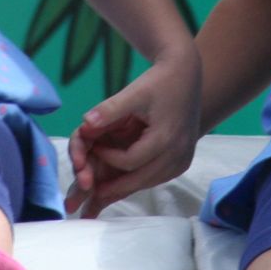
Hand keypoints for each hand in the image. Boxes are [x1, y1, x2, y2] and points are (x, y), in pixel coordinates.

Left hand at [65, 50, 199, 217]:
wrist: (185, 75)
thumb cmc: (158, 82)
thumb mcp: (133, 92)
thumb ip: (109, 109)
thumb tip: (84, 123)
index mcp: (166, 137)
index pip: (131, 161)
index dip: (109, 158)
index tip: (94, 150)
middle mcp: (178, 153)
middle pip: (141, 179)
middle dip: (114, 188)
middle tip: (91, 194)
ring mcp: (183, 160)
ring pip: (150, 181)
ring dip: (127, 187)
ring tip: (102, 194)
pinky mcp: (183, 161)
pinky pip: (158, 176)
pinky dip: (139, 179)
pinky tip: (122, 182)